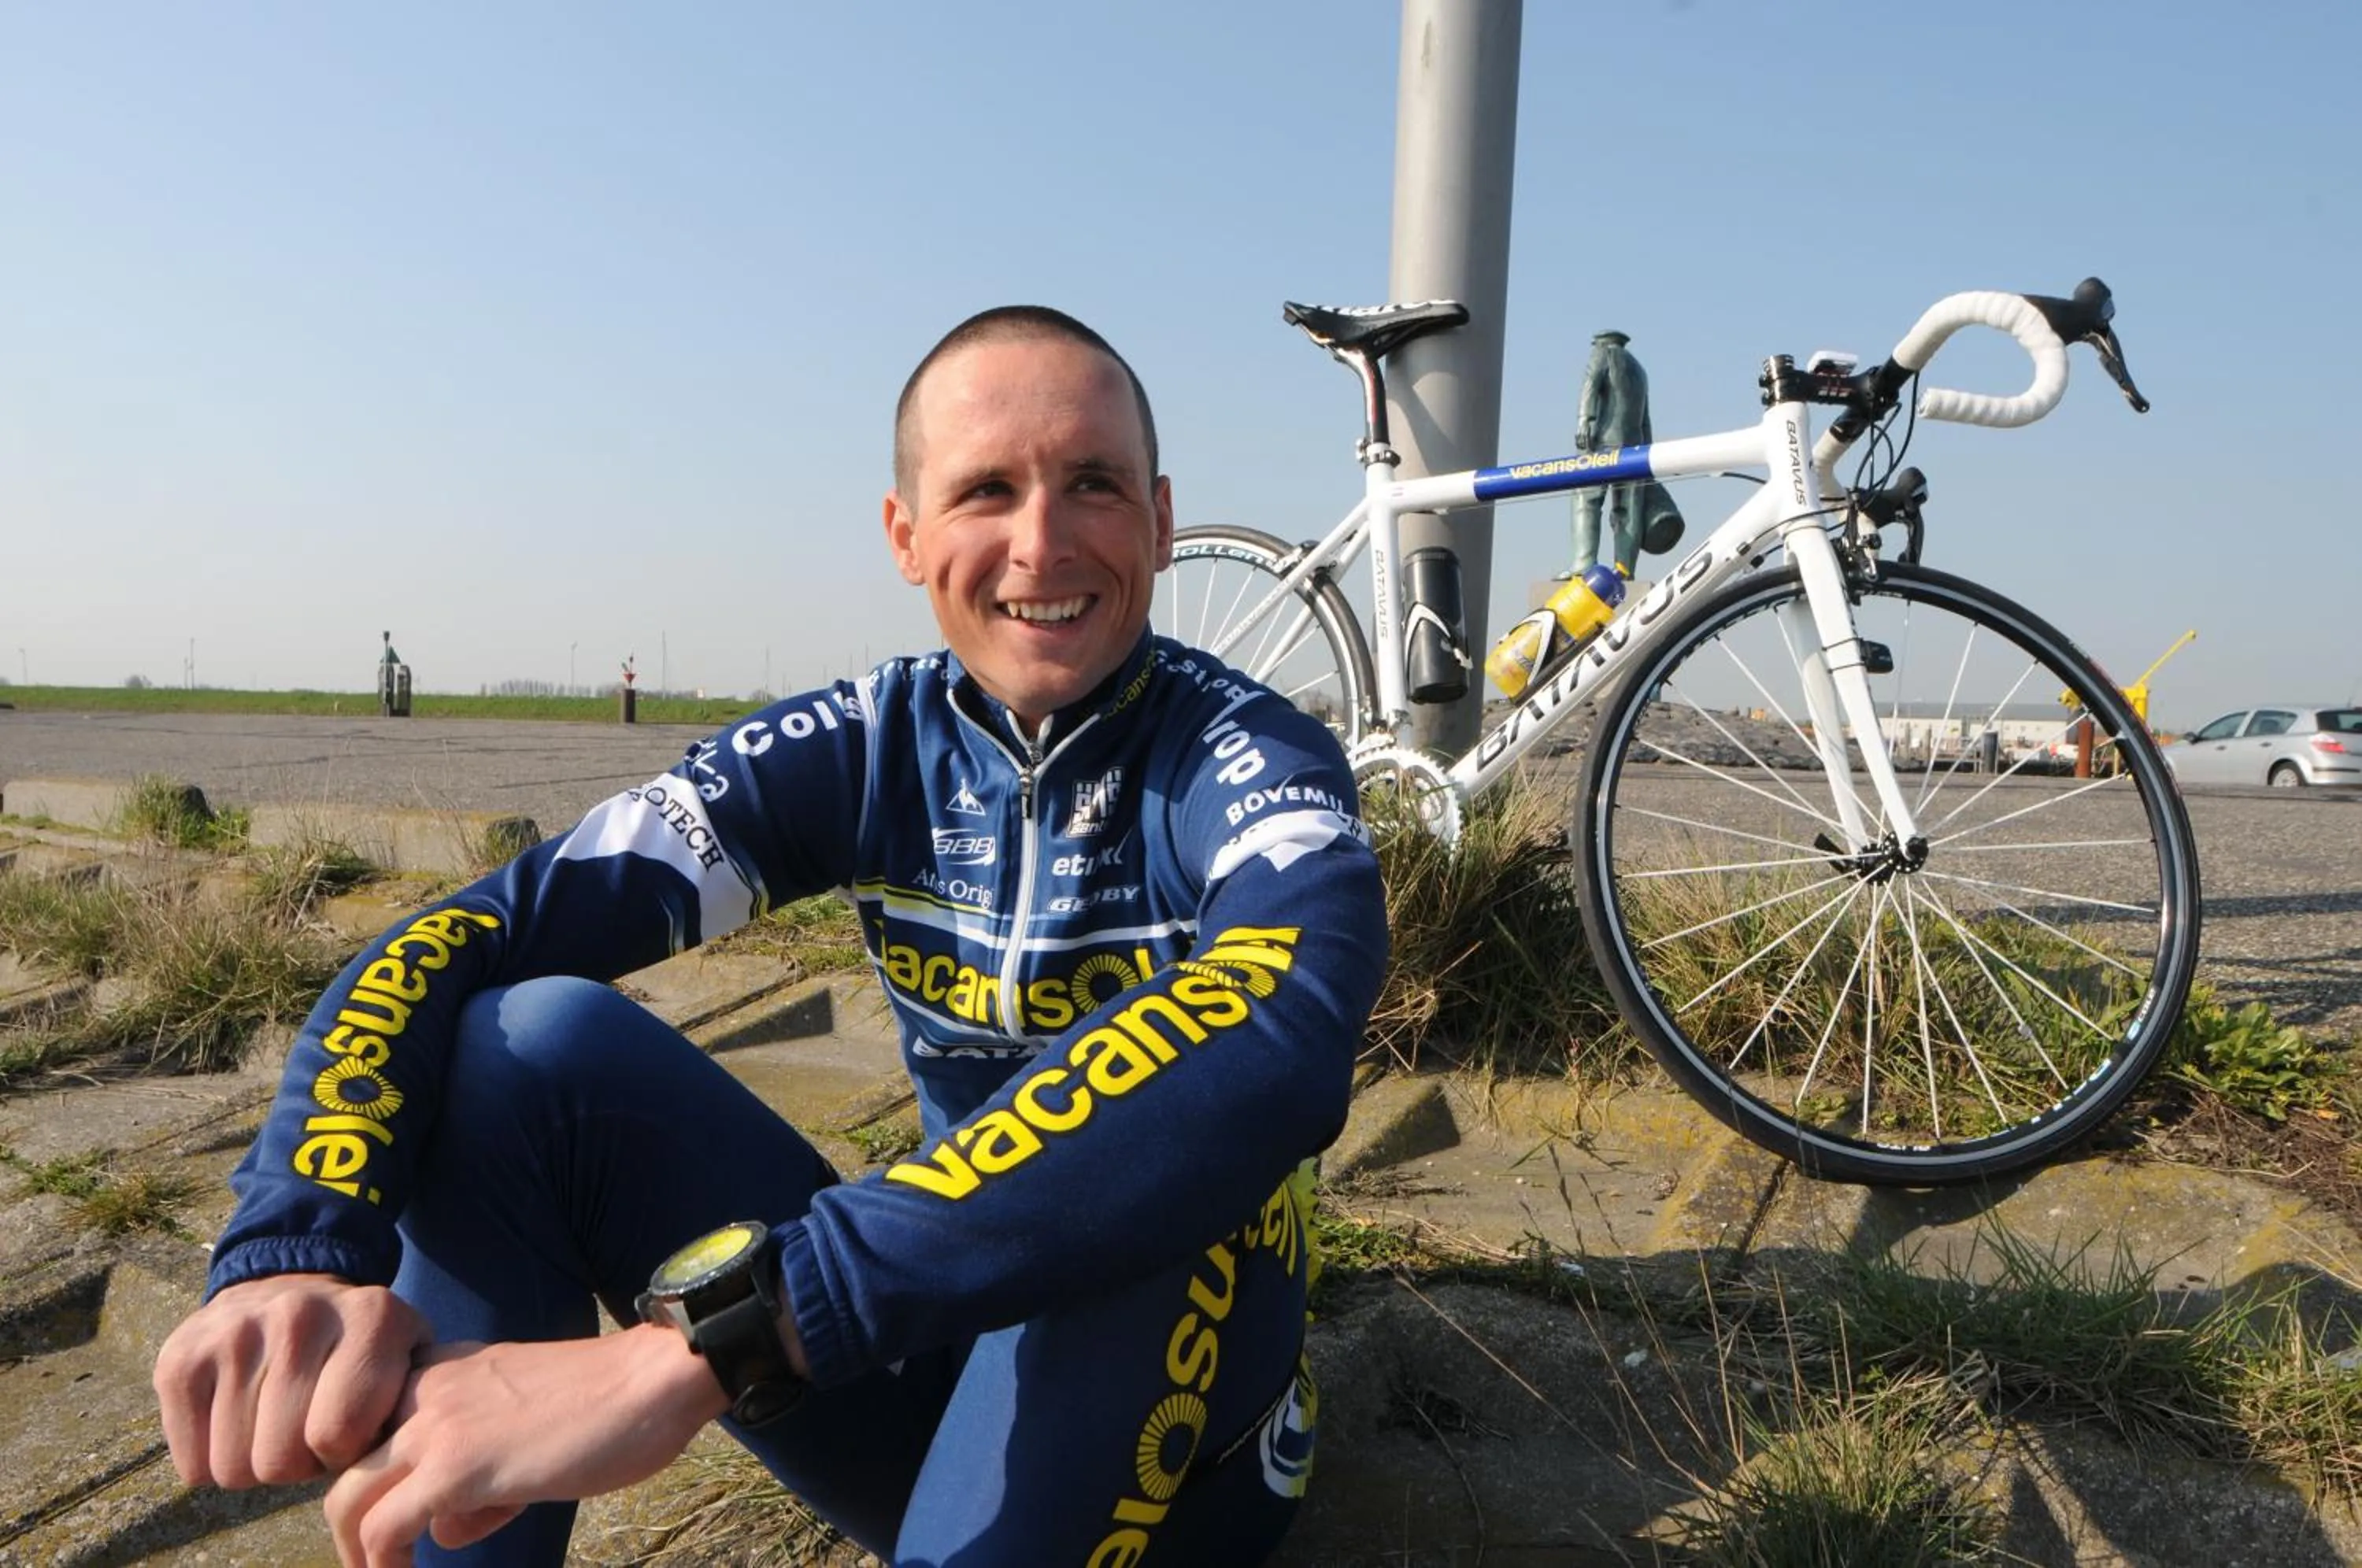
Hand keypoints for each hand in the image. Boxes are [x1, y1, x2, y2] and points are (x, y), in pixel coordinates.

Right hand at [153, 1273, 430, 1487]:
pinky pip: (192, 1466)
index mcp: (372, 1316)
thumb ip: (412, 1407)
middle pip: (279, 1461)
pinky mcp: (179, 1357)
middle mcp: (300, 1314)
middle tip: (307, 1430)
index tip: (348, 1431)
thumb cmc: (358, 1345)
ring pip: (232, 1468)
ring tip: (277, 1421)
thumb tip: (390, 1458)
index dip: (343, 1453)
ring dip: (256, 1462)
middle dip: (298, 1464)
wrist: (289, 1285)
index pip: (338, 1435)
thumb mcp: (406, 1360)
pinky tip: (238, 1419)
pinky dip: (213, 1459)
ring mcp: (233, 1332)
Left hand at [323, 1326, 727, 1565]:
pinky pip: (385, 1529)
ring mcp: (435, 1426)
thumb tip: (444, 1529)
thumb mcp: (523, 1428)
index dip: (378, 1483)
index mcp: (443, 1369)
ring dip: (358, 1551)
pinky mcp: (455, 1467)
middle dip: (351, 1527)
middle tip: (376, 1562)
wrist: (653, 1380)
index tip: (396, 1521)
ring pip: (348, 1499)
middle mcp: (424, 1389)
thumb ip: (476, 1473)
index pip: (371, 1429)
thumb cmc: (610, 1403)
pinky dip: (385, 1565)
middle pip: (344, 1468)